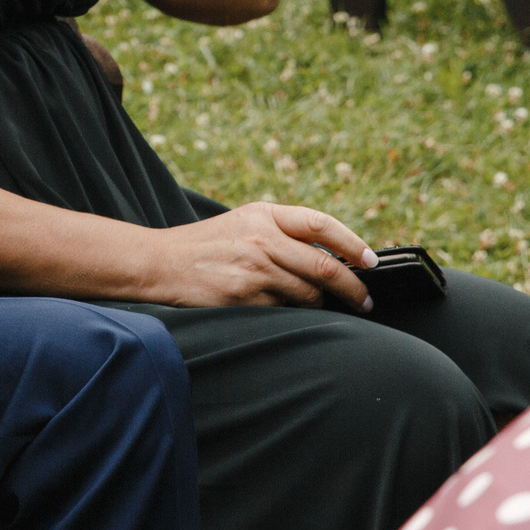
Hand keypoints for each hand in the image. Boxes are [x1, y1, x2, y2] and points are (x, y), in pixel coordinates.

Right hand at [133, 202, 374, 306]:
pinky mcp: (245, 297)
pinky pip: (284, 310)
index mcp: (264, 214)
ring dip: (319, 305)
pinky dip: (290, 314)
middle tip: (365, 301)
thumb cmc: (205, 245)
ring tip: (318, 308)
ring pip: (308, 294)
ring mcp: (255, 269)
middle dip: (353, 288)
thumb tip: (333, 257)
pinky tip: (281, 312)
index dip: (353, 244)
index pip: (322, 224)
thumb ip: (282, 233)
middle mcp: (262, 238)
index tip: (371, 261)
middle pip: (325, 266)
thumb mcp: (243, 223)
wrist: (158, 263)